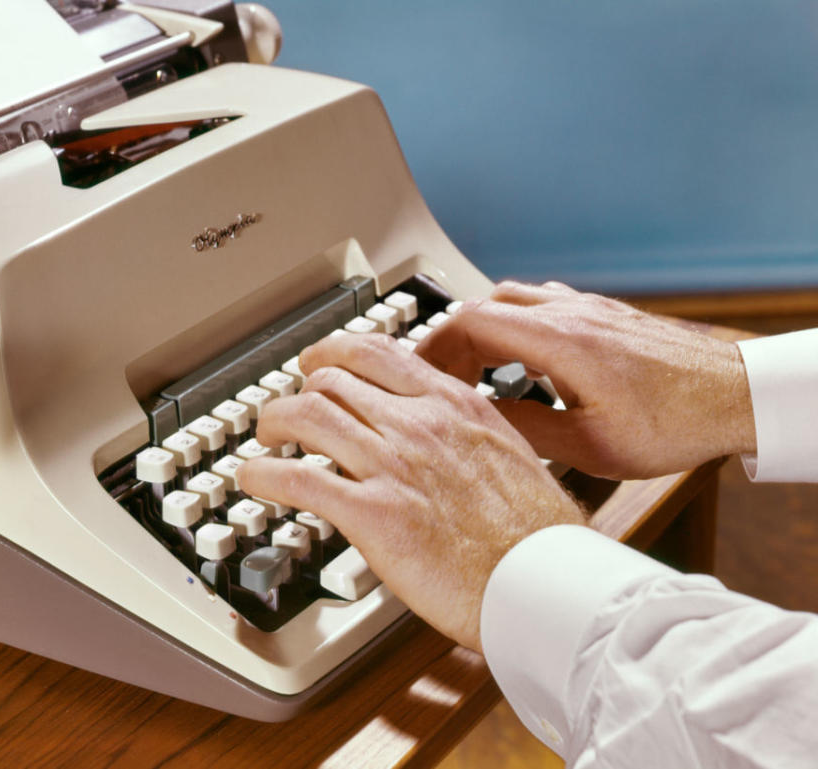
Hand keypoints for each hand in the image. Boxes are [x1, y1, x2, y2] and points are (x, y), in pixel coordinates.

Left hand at [237, 332, 584, 652]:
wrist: (543, 581)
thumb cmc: (535, 532)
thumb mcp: (507, 453)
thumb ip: (465, 433)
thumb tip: (443, 435)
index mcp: (453, 404)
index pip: (376, 352)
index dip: (332, 352)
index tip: (317, 362)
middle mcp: (419, 423)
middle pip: (331, 379)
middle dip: (298, 390)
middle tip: (287, 409)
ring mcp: (393, 464)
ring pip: (306, 415)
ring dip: (272, 422)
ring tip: (265, 438)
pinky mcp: (373, 513)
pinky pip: (298, 479)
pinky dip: (262, 475)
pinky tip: (253, 481)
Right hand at [417, 280, 756, 478]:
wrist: (737, 395)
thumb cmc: (677, 422)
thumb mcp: (591, 446)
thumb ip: (525, 431)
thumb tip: (476, 422)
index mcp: (562, 342)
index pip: (470, 322)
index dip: (432, 346)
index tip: (415, 372)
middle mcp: (570, 314)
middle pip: (483, 306)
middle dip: (449, 340)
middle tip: (435, 377)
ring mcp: (587, 309)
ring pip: (511, 300)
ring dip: (480, 330)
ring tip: (469, 369)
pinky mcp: (602, 315)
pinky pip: (540, 303)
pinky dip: (513, 324)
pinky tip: (517, 353)